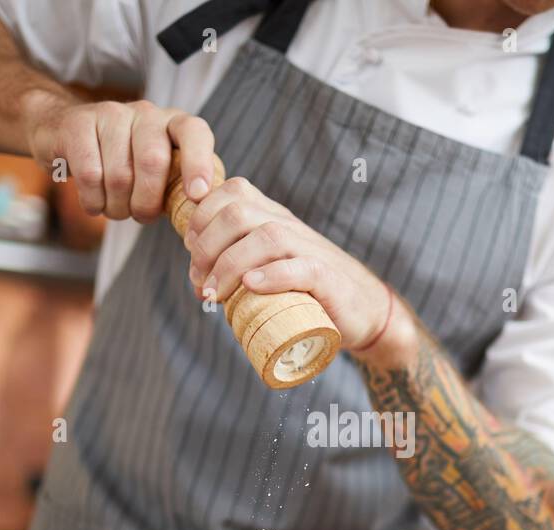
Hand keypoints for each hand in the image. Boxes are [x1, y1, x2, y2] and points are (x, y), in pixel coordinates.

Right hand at [19, 90, 214, 221]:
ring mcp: (111, 114)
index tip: (196, 196)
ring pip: (119, 175)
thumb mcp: (160, 171)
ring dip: (117, 207)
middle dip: (146, 203)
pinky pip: (90, 175)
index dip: (198, 164)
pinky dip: (93, 201)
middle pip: (152, 161)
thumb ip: (181, 187)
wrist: (69, 135)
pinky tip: (94, 202)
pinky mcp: (79, 124)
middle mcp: (146, 114)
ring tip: (115, 208)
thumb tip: (201, 217)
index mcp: (174, 124)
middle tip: (141, 216)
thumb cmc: (126, 163)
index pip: (195, 133)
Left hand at [183, 176, 412, 358]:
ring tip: (215, 294)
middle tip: (199, 283)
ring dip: (230, 264)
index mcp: (273, 218)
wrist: (364, 312)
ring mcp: (310, 250)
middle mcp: (289, 226)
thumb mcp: (271, 267)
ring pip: (265, 236)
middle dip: (206, 246)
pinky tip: (251, 287)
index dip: (202, 215)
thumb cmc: (309, 294)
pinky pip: (299, 267)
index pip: (232, 192)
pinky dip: (271, 275)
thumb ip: (242, 261)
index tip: (190, 250)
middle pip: (239, 213)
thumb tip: (196, 274)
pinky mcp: (327, 278)